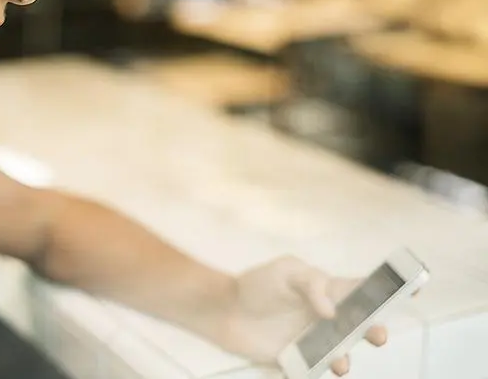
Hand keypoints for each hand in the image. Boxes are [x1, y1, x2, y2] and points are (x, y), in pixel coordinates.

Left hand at [212, 256, 386, 375]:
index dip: (390, 289)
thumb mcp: (285, 271)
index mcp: (329, 290)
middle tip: (375, 335)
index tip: (415, 288)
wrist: (225, 311)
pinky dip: (319, 373)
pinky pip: (316, 371)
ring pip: (343, 354)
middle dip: (375, 331)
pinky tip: (314, 371)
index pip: (365, 289)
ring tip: (339, 362)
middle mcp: (328, 317)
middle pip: (362, 326)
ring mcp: (315, 340)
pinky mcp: (299, 360)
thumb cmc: (256, 286)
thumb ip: (312, 284)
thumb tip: (331, 311)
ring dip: (346, 360)